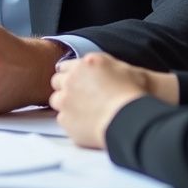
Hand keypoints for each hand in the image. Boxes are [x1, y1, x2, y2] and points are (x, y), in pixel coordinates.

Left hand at [49, 53, 172, 147]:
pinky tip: (87, 124)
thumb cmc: (131, 93)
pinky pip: (63, 120)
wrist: (130, 119)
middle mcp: (71, 80)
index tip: (76, 81)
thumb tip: (89, 64)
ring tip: (84, 111)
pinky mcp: (66, 121)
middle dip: (66, 88)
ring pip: (57, 100)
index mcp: (83, 65)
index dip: (71, 74)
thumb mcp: (119, 67)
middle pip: (56, 82)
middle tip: (80, 96)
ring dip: (66, 104)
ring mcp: (65, 101)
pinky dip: (72, 122)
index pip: (64, 66)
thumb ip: (98, 63)